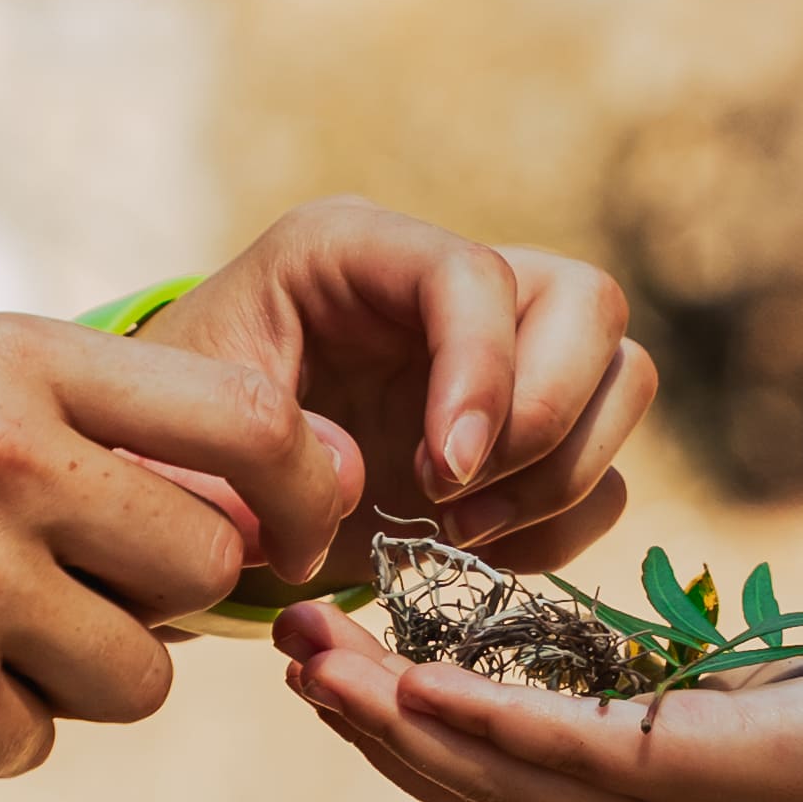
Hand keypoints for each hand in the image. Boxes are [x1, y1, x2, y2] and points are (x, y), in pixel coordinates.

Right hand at [0, 314, 357, 785]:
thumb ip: (103, 429)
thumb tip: (290, 495)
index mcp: (15, 361)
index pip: (248, 414)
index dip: (301, 485)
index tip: (293, 527)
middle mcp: (0, 455)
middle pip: (209, 562)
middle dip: (163, 600)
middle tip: (61, 593)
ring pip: (146, 673)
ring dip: (77, 679)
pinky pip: (43, 743)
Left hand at [133, 198, 654, 591]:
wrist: (190, 482)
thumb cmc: (178, 435)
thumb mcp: (191, 419)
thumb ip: (264, 440)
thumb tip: (362, 475)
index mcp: (358, 250)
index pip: (472, 274)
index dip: (482, 372)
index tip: (443, 472)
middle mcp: (453, 287)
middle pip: (586, 303)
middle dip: (544, 418)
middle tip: (456, 501)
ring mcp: (508, 354)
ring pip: (624, 377)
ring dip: (563, 474)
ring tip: (462, 530)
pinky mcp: (529, 433)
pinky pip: (607, 473)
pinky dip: (559, 527)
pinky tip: (473, 551)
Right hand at [276, 597, 802, 801]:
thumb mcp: (705, 693)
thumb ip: (628, 679)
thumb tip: (568, 632)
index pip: (466, 775)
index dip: (382, 729)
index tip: (313, 663)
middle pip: (452, 781)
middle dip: (358, 721)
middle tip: (279, 651)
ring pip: (487, 769)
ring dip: (392, 718)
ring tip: (317, 659)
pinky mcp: (687, 774)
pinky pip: (565, 744)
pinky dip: (486, 716)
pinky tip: (424, 678)